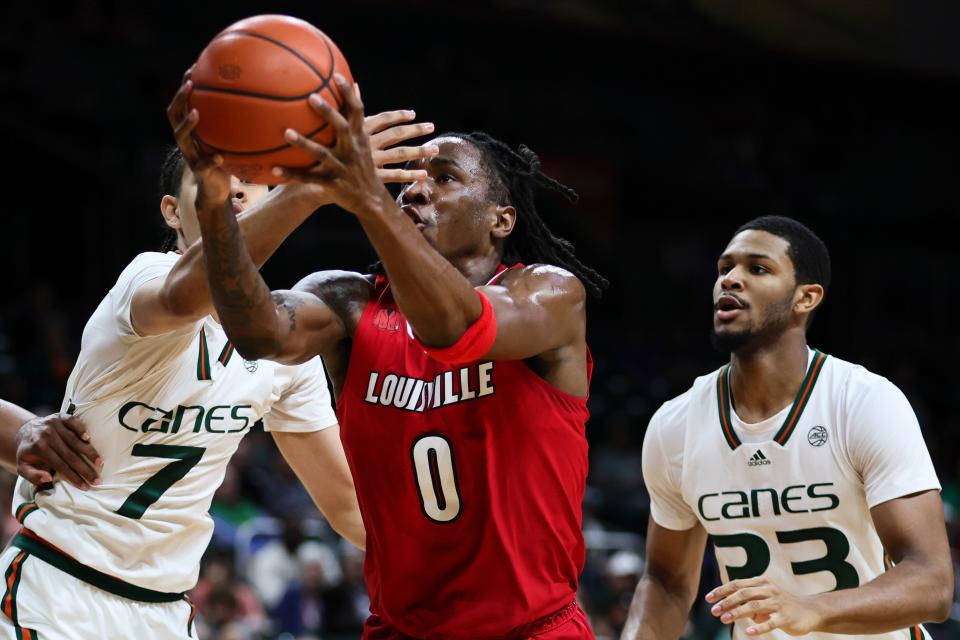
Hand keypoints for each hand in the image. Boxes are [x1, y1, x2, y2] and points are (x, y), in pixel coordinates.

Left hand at [16, 413, 102, 489]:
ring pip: (75, 440)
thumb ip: (32, 475)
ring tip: (100, 462)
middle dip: (85, 469)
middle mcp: (47, 435)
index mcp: (38, 448)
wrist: (25, 430)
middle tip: (97, 479)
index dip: (74, 477)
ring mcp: (54, 424)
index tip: (85, 486)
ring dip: (89, 452)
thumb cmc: (28, 451)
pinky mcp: (61, 416)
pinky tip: (89, 439)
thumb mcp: (23, 467)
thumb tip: (48, 479)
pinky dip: (81, 429)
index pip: (60, 465)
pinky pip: (74, 422)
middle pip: (70, 455)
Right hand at [166, 67, 230, 210]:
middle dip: (180, 98)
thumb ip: (231, 123)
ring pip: (181, 137)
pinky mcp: (200, 172)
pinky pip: (203, 165)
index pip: (181, 104)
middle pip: (173, 115)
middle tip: (189, 84)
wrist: (216, 191)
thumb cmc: (225, 160)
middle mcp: (186, 140)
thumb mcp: (226, 139)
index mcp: (190, 130)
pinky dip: (211, 160)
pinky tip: (220, 156)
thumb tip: (253, 100)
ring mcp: (190, 155)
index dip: (184, 87)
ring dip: (188, 124)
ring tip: (196, 113)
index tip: (193, 67)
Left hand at [273, 75, 412, 215]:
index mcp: (359, 138)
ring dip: (304, 143)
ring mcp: (342, 168)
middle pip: (341, 128)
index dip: (348, 93)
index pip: (357, 111)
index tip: (336, 75)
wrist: (371, 199)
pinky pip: (309, 178)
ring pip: (322, 154)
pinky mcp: (332, 184)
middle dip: (328, 113)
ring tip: (286, 132)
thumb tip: (356, 84)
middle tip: (311, 97)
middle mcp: (352, 150)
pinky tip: (274, 168)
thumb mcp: (365, 140)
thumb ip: (356, 115)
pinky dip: (292, 174)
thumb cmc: (362, 164)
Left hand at [706, 577, 823, 635]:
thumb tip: (730, 610)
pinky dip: (759, 627)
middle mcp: (769, 590)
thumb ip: (748, 601)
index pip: (737, 584)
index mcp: (762, 582)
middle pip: (743, 593)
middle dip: (726, 602)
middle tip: (714, 611)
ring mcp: (778, 603)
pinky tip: (749, 632)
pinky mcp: (786, 617)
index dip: (722, 591)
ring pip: (754, 606)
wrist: (811, 610)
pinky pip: (771, 622)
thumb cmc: (782, 604)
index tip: (708, 598)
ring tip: (724, 619)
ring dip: (737, 612)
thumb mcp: (764, 598)